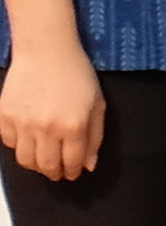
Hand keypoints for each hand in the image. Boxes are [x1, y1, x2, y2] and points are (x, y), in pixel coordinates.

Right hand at [0, 37, 100, 181]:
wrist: (46, 51)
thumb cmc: (77, 75)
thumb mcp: (97, 104)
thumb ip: (95, 137)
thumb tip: (88, 165)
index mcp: (73, 126)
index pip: (71, 162)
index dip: (72, 172)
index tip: (72, 174)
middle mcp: (46, 128)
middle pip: (46, 166)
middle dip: (54, 173)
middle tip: (57, 173)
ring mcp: (22, 123)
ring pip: (25, 160)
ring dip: (35, 165)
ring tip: (43, 161)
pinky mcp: (4, 116)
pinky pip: (8, 143)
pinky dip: (18, 147)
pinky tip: (28, 141)